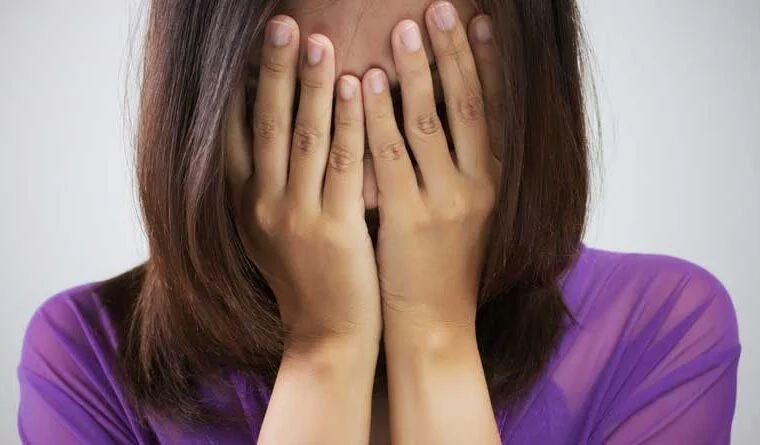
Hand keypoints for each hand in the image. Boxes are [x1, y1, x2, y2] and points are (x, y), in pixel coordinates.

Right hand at [225, 16, 380, 350]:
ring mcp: (295, 217)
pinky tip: (359, 87)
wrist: (326, 336)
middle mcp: (261, 205)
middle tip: (282, 23)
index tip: (255, 45)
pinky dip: (350, 122)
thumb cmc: (306, 278)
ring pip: (304, 137)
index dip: (243, 85)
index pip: (236, 131)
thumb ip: (266, 184)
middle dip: (274, 70)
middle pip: (266, 123)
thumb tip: (273, 131)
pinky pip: (344, 165)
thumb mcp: (271, 230)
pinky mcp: (334, 230)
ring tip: (320, 40)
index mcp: (243, 202)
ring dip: (312, 85)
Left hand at [362, 3, 503, 331]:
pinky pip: (390, 158)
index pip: (496, 109)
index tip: (478, 21)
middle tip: (439, 8)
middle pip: (469, 105)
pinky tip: (367, 84)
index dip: (488, 62)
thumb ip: (464, 165)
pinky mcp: (407, 220)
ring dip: (416, 72)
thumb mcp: (468, 211)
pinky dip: (378, 117)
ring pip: (429, 123)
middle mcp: (478, 186)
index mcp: (495, 181)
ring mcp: (444, 202)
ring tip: (402, 29)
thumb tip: (447, 113)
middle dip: (453, 53)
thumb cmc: (446, 265)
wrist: (436, 323)